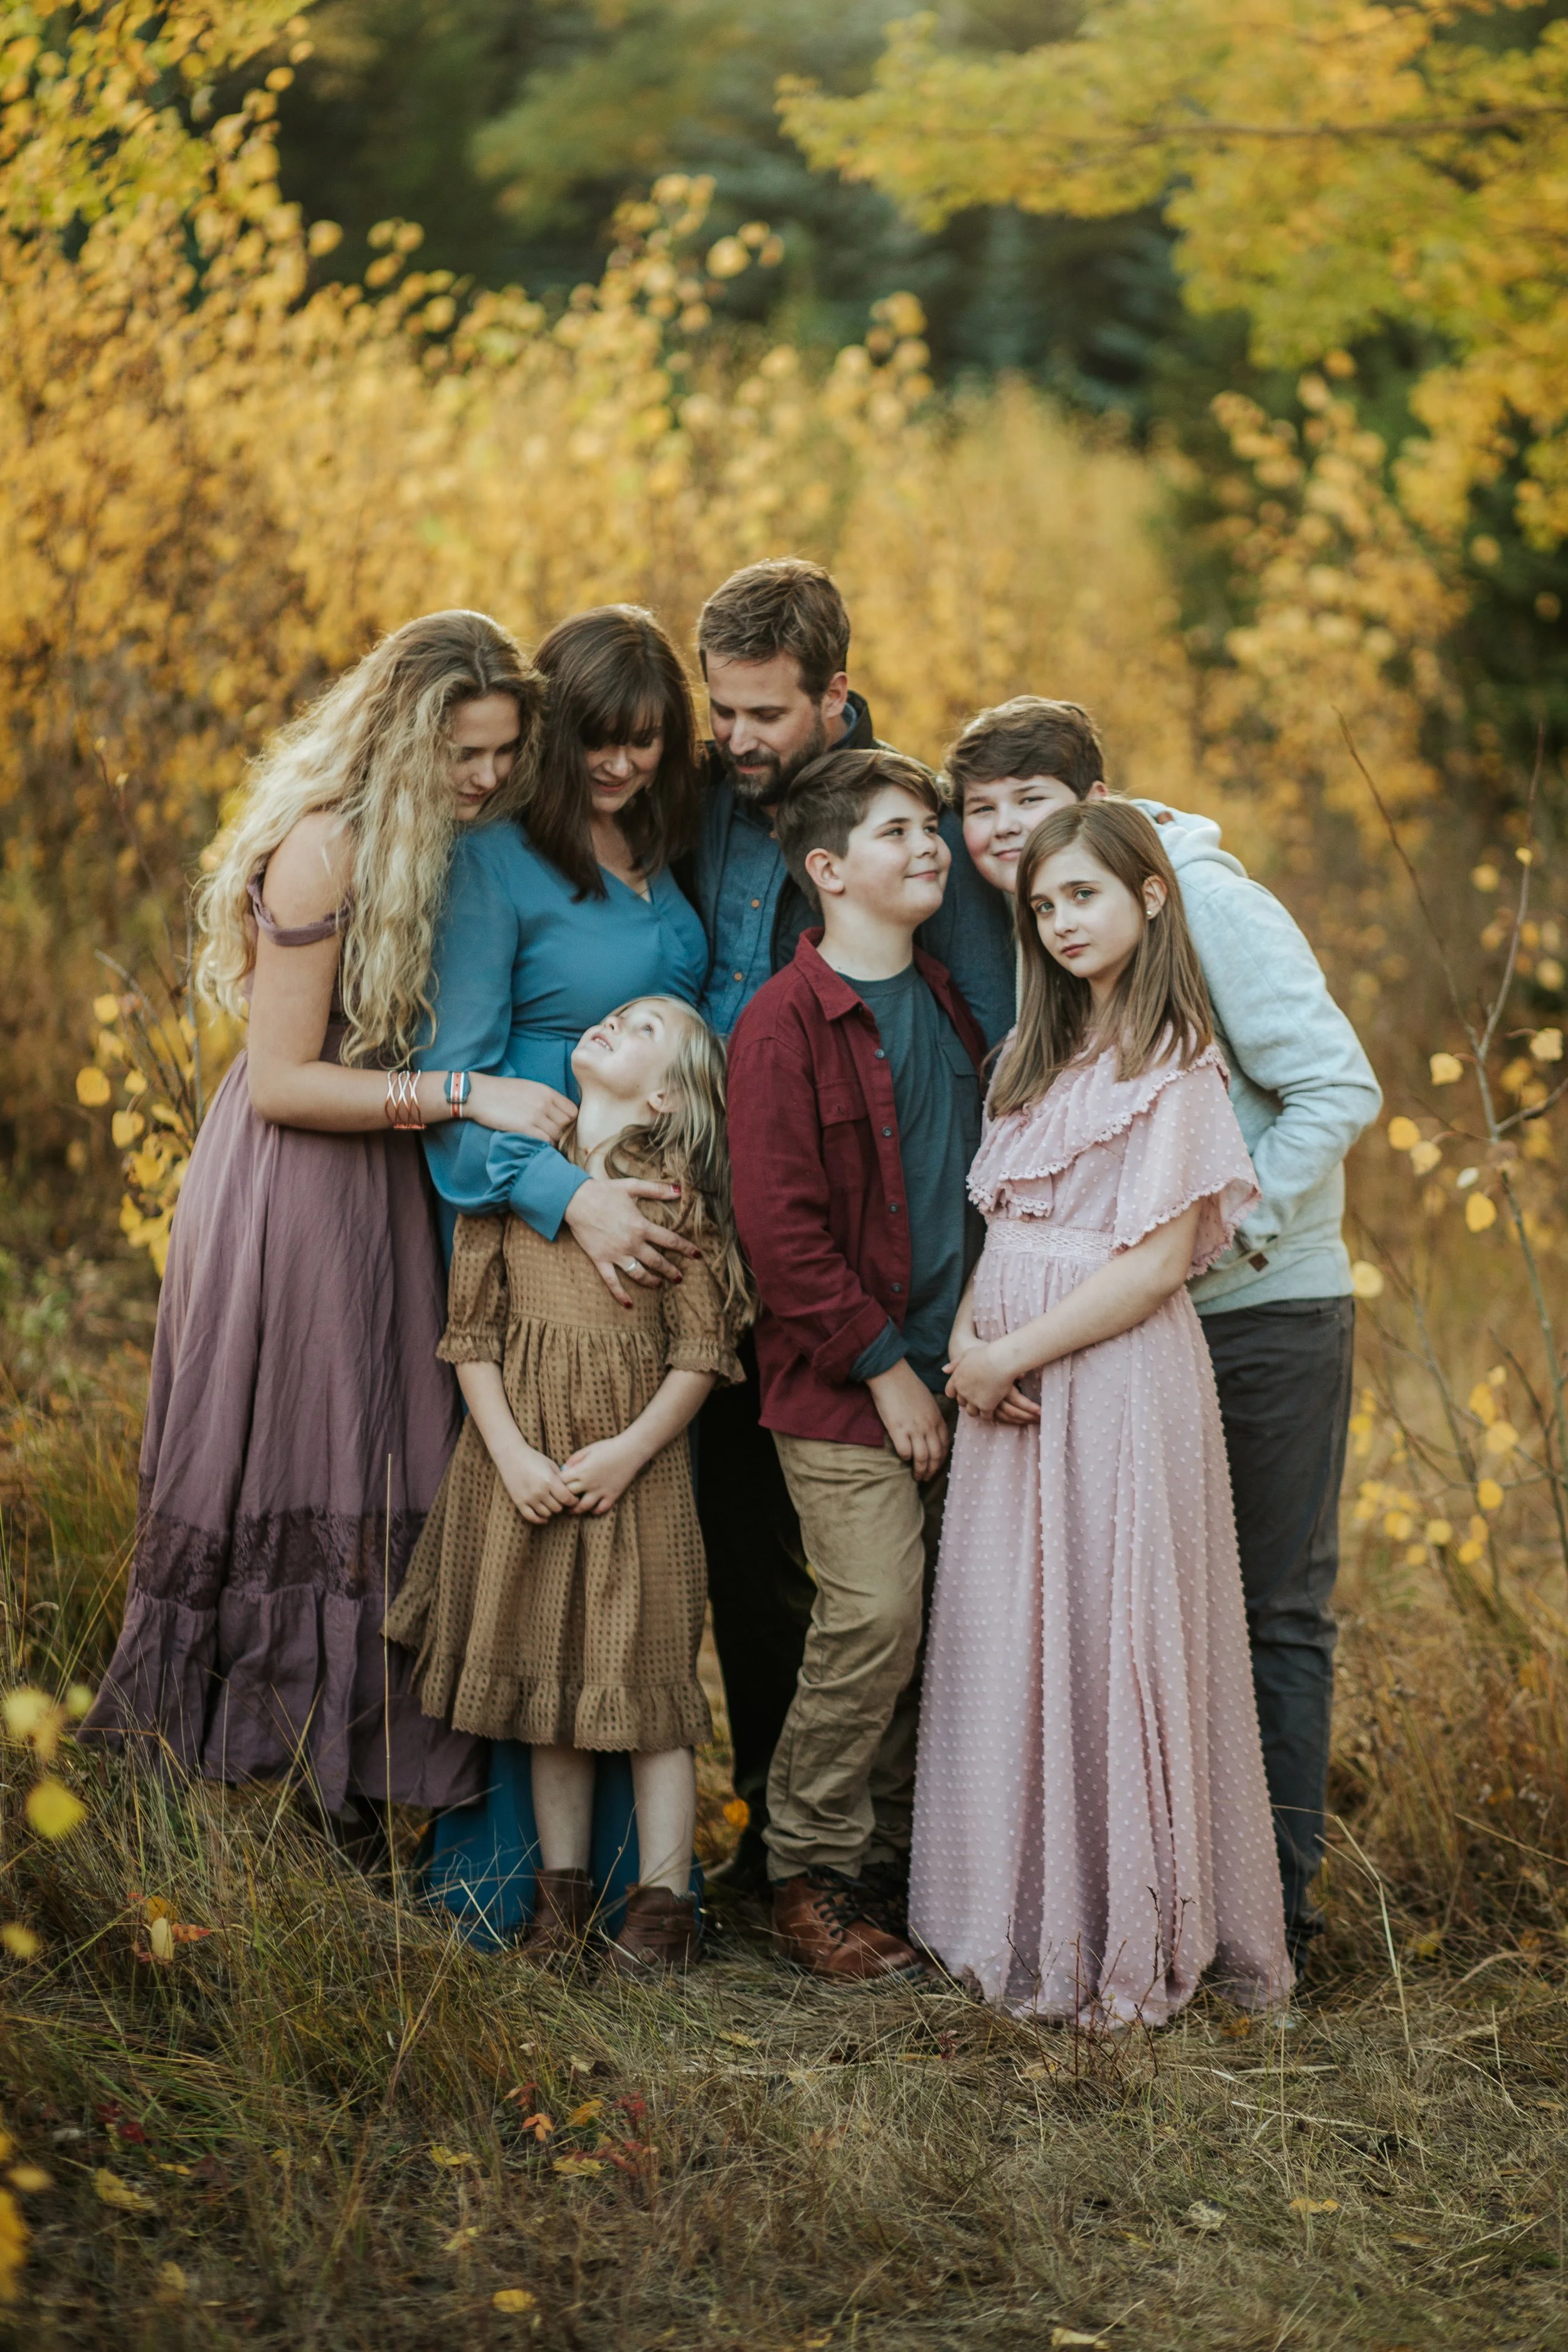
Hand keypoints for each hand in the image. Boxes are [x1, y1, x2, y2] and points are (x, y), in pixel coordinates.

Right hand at [465, 1074, 574, 1142]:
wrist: (479, 1093)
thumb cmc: (501, 1091)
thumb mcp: (528, 1087)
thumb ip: (545, 1098)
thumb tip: (557, 1113)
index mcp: (547, 1092)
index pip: (573, 1111)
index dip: (569, 1121)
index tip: (561, 1126)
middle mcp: (544, 1103)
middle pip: (567, 1125)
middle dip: (562, 1133)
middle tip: (554, 1137)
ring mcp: (535, 1115)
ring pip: (557, 1135)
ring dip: (553, 1141)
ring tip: (545, 1141)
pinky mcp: (524, 1127)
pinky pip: (545, 1141)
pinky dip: (544, 1145)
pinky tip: (537, 1144)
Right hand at [491, 1433, 577, 1524]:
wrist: (511, 1456)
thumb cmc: (533, 1458)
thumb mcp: (551, 1465)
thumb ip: (561, 1478)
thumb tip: (570, 1491)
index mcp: (549, 1480)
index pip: (567, 1498)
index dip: (573, 1501)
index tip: (574, 1499)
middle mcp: (539, 1491)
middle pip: (557, 1508)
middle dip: (562, 1504)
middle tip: (561, 1500)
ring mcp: (528, 1498)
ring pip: (546, 1514)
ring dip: (551, 1510)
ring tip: (552, 1504)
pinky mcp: (518, 1502)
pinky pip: (531, 1517)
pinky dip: (539, 1520)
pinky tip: (544, 1518)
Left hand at [560, 1435, 641, 1515]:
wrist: (631, 1451)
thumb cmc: (609, 1447)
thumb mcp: (588, 1449)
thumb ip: (574, 1459)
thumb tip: (564, 1468)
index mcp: (581, 1470)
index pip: (561, 1482)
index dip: (556, 1483)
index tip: (556, 1484)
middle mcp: (589, 1483)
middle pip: (569, 1495)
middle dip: (562, 1497)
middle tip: (559, 1500)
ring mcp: (601, 1491)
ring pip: (583, 1507)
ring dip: (574, 1510)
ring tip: (570, 1510)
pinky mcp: (612, 1495)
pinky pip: (601, 1509)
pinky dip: (595, 1511)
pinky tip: (592, 1509)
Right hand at [563, 1177, 698, 1307]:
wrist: (576, 1200)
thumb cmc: (604, 1191)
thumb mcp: (632, 1186)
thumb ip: (657, 1189)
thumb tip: (679, 1190)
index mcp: (641, 1226)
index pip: (670, 1240)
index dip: (686, 1248)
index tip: (697, 1255)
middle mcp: (632, 1243)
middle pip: (657, 1261)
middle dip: (671, 1271)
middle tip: (679, 1278)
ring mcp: (617, 1254)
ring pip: (639, 1274)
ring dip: (652, 1281)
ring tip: (659, 1285)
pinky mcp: (601, 1260)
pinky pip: (612, 1281)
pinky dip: (620, 1294)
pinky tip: (629, 1304)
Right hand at [865, 1358, 950, 1481]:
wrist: (891, 1373)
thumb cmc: (907, 1384)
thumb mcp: (927, 1400)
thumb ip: (931, 1416)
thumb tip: (929, 1429)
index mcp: (937, 1418)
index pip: (944, 1445)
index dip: (941, 1459)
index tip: (936, 1466)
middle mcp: (928, 1426)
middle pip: (936, 1455)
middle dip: (932, 1470)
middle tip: (926, 1478)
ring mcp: (914, 1428)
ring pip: (922, 1458)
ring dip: (920, 1471)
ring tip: (916, 1477)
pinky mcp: (898, 1429)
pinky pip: (905, 1451)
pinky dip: (905, 1458)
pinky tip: (903, 1459)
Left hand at [945, 1339, 1037, 1423]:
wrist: (1001, 1360)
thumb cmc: (985, 1354)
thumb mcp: (966, 1354)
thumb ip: (955, 1363)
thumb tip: (944, 1370)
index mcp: (956, 1379)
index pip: (950, 1392)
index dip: (957, 1392)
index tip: (966, 1390)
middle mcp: (962, 1391)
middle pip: (961, 1403)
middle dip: (968, 1400)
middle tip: (978, 1396)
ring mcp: (974, 1400)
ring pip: (971, 1412)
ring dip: (977, 1409)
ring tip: (985, 1404)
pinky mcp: (986, 1406)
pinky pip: (985, 1416)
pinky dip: (989, 1414)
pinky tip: (994, 1408)